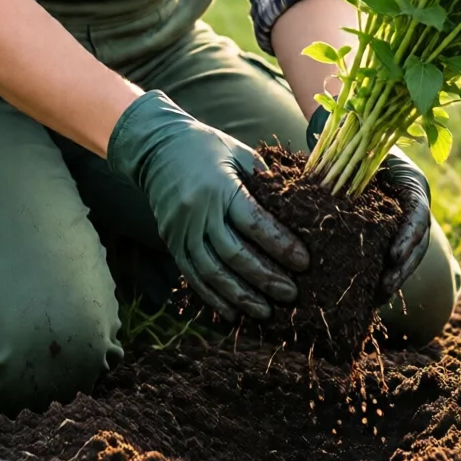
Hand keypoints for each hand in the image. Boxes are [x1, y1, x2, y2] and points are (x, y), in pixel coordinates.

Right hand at [107, 91, 309, 321]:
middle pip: (235, 253)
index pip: (254, 222)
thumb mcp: (237, 152)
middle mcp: (198, 211)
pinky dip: (213, 297)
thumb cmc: (206, 147)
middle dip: (265, 278)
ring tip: (266, 312)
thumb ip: (264, 178)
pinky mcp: (171, 242)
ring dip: (241, 296)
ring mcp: (181, 229)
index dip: (281, 245)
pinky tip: (233, 314)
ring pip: (213, 271)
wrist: (156, 147)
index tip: (304, 263)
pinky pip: (193, 276)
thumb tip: (296, 203)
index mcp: (220, 186)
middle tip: (291, 294)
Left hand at [306, 108, 430, 302]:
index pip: (418, 214)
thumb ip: (354, 159)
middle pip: (418, 242)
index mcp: (412, 183)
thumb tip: (323, 164)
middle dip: (403, 268)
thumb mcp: (363, 147)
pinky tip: (371, 294)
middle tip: (385, 287)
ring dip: (395, 277)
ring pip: (409, 255)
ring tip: (378, 297)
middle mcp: (414, 205)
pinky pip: (395, 256)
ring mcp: (407, 221)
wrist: (363, 142)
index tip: (393, 255)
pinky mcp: (394, 232)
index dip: (408, 237)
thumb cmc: (361, 142)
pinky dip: (385, 274)